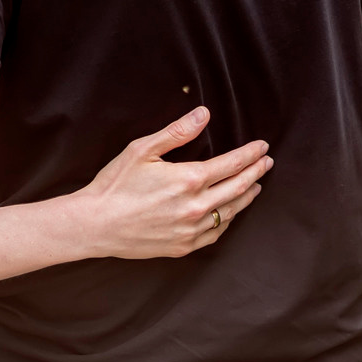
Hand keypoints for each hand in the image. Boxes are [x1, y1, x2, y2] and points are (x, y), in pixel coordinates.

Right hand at [66, 108, 271, 259]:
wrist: (95, 224)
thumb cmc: (115, 184)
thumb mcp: (143, 149)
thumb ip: (177, 132)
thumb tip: (204, 114)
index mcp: (189, 179)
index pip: (232, 164)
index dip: (250, 154)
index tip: (262, 146)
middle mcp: (196, 207)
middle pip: (238, 188)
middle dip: (256, 172)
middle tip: (267, 162)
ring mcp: (191, 230)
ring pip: (231, 212)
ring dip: (247, 196)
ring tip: (256, 185)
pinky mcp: (183, 247)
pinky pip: (215, 233)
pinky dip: (228, 220)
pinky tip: (230, 213)